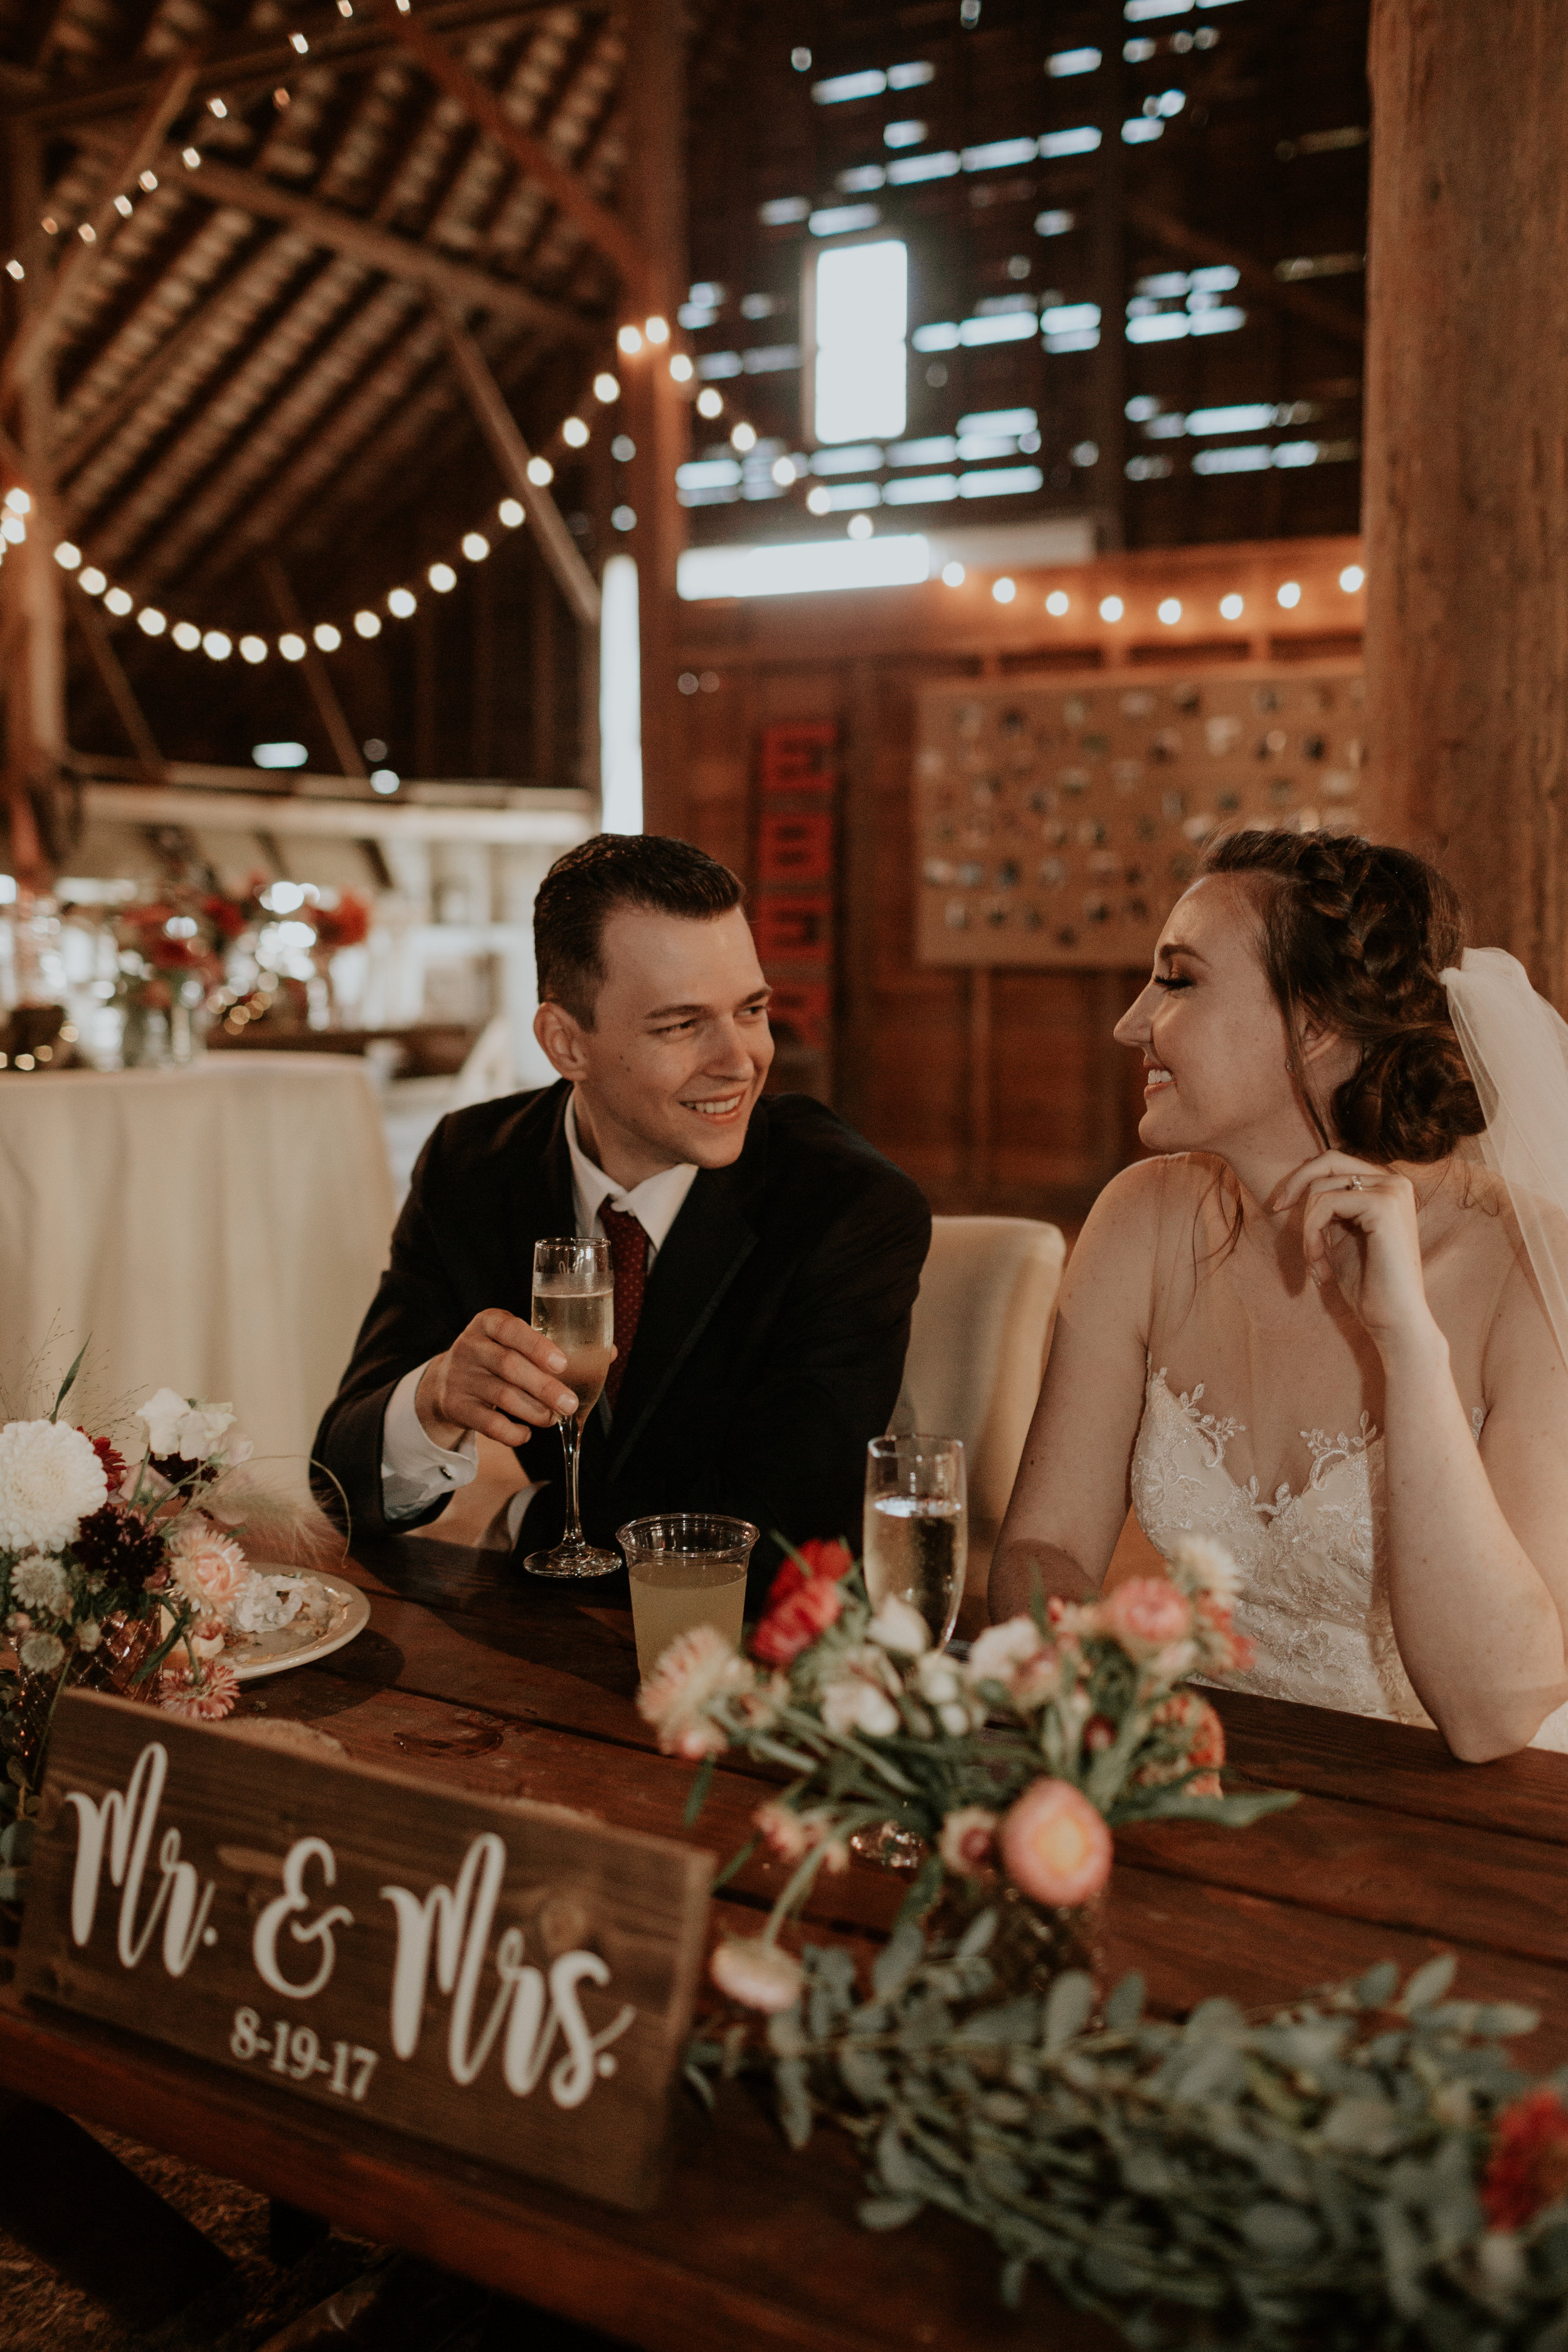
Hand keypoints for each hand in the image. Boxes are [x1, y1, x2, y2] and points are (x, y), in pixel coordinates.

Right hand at [415, 1310, 588, 1448]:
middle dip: (544, 1387)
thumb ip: (556, 1345)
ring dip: (534, 1411)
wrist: (446, 1381)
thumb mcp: (516, 1342)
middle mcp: (471, 1346)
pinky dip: (512, 1433)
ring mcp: (460, 1377)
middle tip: (570, 1403)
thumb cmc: (497, 1358)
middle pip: (509, 1366)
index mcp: (489, 1322)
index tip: (562, 1363)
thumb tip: (608, 1353)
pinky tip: (527, 1432)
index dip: (537, 1346)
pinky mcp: (456, 1406)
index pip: (510, 1328)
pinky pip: (488, 1424)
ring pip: (501, 1396)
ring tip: (554, 1417)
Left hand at [1267, 1152, 1437, 1353]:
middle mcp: (1396, 1182)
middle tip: (1276, 1210)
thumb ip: (1329, 1206)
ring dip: (1307, 1228)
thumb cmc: (1368, 1285)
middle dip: (1295, 1186)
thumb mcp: (1341, 1236)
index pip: (1334, 1162)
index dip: (1301, 1178)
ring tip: (1316, 1263)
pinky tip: (1321, 1264)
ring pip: (1321, 1189)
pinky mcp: (1384, 1205)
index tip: (1279, 1205)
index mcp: (1388, 1186)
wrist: (1394, 1320)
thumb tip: (1302, 1174)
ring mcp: (1393, 1191)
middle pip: (1327, 1162)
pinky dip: (1312, 1235)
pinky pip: (1326, 1205)